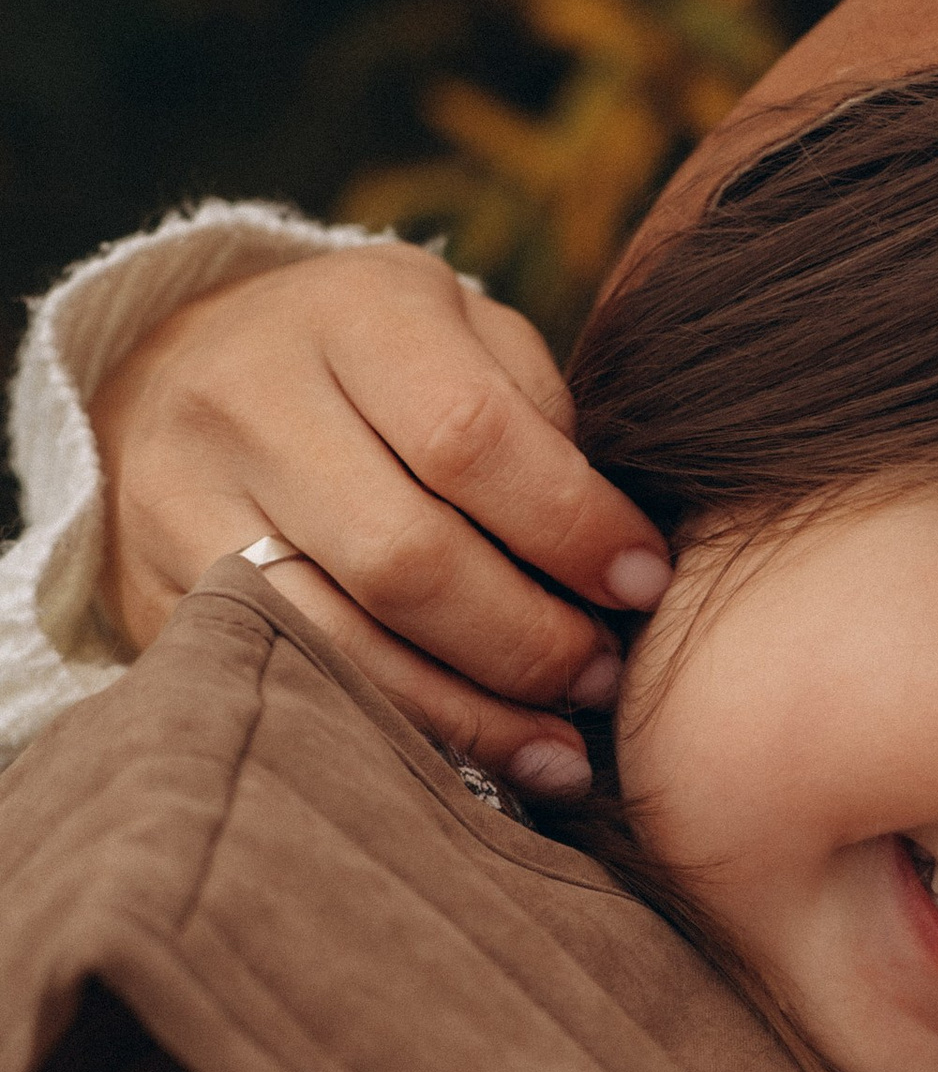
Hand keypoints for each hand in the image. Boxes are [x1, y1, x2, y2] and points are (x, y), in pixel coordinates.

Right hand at [90, 248, 672, 796]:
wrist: (190, 368)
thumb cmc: (383, 363)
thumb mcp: (466, 335)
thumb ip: (539, 417)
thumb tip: (614, 558)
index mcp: (350, 314)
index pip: (468, 436)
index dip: (571, 526)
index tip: (645, 583)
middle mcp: (248, 399)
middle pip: (404, 555)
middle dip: (528, 637)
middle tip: (604, 675)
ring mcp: (184, 499)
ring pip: (339, 640)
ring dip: (469, 711)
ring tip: (559, 744)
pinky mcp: (158, 592)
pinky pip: (292, 679)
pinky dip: (396, 728)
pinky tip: (476, 756)